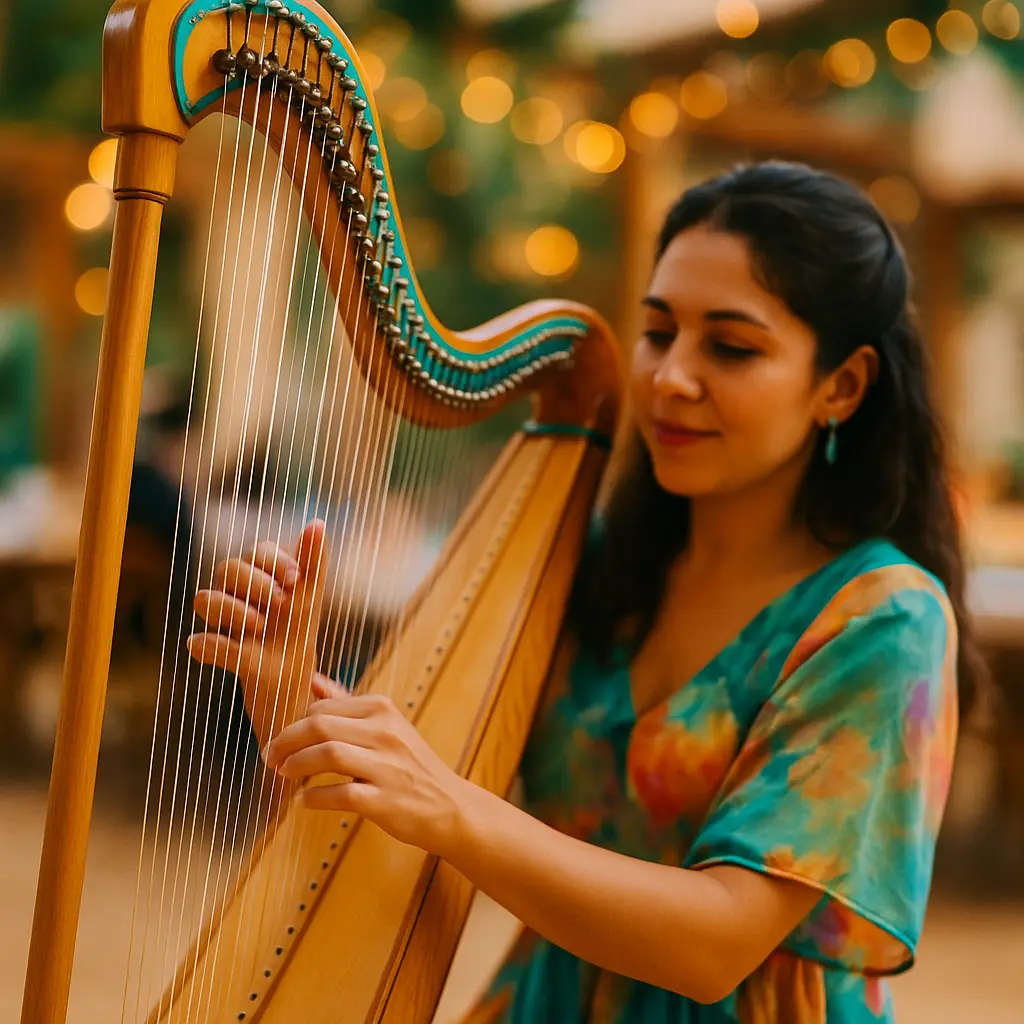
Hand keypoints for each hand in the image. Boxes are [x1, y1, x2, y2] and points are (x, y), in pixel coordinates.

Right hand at [187, 520, 327, 748]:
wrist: (292, 680)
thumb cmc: (297, 630)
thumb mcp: (310, 599)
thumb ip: (313, 563)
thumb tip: (318, 522)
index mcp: (261, 576)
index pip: (258, 551)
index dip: (274, 561)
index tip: (295, 579)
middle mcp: (235, 594)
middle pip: (228, 568)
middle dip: (254, 582)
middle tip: (279, 602)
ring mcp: (223, 622)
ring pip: (204, 599)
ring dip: (232, 609)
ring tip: (259, 625)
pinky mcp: (216, 652)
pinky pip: (200, 643)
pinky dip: (210, 644)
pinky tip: (218, 647)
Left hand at [264, 675, 470, 858]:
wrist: (450, 806)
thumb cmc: (411, 766)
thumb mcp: (385, 725)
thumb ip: (347, 702)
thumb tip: (312, 679)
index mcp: (382, 708)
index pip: (322, 707)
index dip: (293, 724)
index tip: (279, 741)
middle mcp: (385, 732)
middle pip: (320, 725)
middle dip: (285, 741)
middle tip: (270, 757)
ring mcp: (387, 766)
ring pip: (328, 754)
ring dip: (296, 765)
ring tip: (284, 774)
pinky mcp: (385, 800)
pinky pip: (339, 794)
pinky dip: (314, 797)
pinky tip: (304, 801)